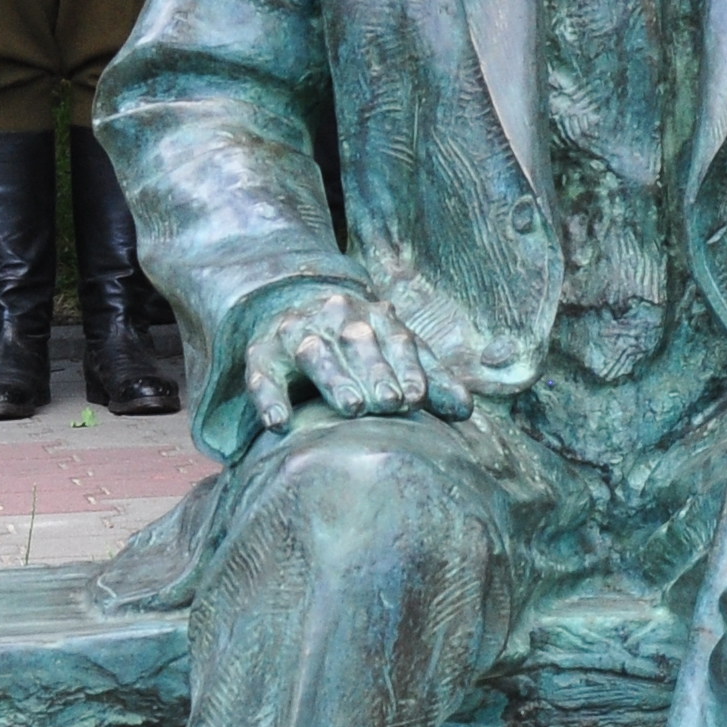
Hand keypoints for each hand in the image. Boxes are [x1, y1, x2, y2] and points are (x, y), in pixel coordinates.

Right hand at [239, 284, 466, 432]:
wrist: (295, 304)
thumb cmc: (359, 345)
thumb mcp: (395, 353)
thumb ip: (429, 379)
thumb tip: (464, 411)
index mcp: (372, 317)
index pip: (394, 339)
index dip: (407, 367)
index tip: (417, 397)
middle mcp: (333, 318)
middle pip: (356, 342)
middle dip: (374, 372)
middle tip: (389, 403)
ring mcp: (295, 332)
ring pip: (314, 352)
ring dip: (334, 377)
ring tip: (352, 406)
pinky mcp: (261, 353)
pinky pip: (262, 374)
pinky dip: (269, 397)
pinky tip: (278, 423)